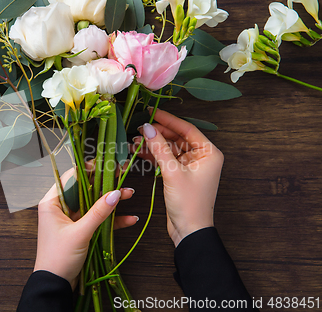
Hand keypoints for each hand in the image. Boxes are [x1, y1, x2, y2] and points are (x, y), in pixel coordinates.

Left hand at [33, 169, 136, 287]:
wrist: (55, 284)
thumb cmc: (58, 257)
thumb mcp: (80, 232)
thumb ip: (98, 212)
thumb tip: (115, 193)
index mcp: (52, 202)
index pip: (71, 178)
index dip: (88, 169)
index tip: (105, 165)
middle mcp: (60, 207)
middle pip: (85, 189)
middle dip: (105, 185)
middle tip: (122, 175)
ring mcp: (71, 219)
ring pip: (93, 204)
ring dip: (111, 201)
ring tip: (130, 193)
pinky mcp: (80, 230)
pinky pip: (97, 220)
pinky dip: (111, 220)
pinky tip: (129, 219)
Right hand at [131, 109, 223, 246]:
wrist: (189, 230)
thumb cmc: (189, 203)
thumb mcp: (172, 172)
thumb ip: (159, 147)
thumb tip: (147, 128)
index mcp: (209, 153)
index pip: (186, 129)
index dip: (168, 120)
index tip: (152, 111)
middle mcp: (202, 157)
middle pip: (177, 137)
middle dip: (157, 133)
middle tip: (139, 128)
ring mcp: (190, 166)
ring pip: (169, 148)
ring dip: (153, 144)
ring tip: (135, 140)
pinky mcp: (180, 174)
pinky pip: (166, 159)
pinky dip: (154, 155)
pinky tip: (139, 151)